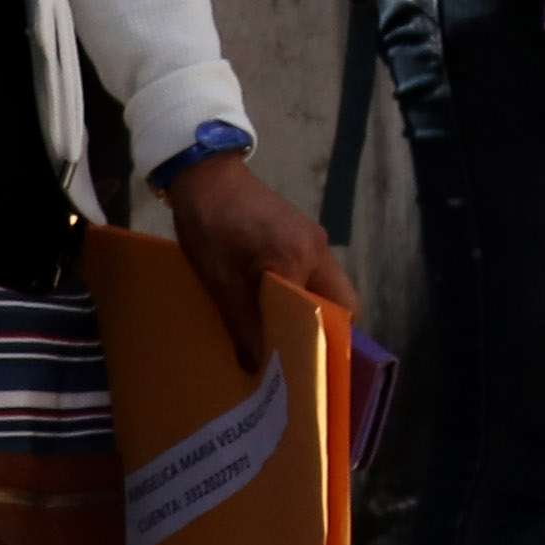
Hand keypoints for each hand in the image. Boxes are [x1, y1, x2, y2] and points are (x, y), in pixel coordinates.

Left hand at [150, 146, 351, 360]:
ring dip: (309, 313)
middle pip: (339, 302)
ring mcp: (312, 239)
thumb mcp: (220, 281)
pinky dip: (299, 294)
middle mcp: (317, 249)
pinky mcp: (301, 234)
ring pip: (326, 288)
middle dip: (323, 331)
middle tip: (297, 358)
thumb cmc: (209, 226)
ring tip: (282, 338)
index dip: (324, 344)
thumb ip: (243, 324)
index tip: (308, 370)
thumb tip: (255, 367)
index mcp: (300, 259)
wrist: (205, 175)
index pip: (333, 313)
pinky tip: (273, 307)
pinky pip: (311, 273)